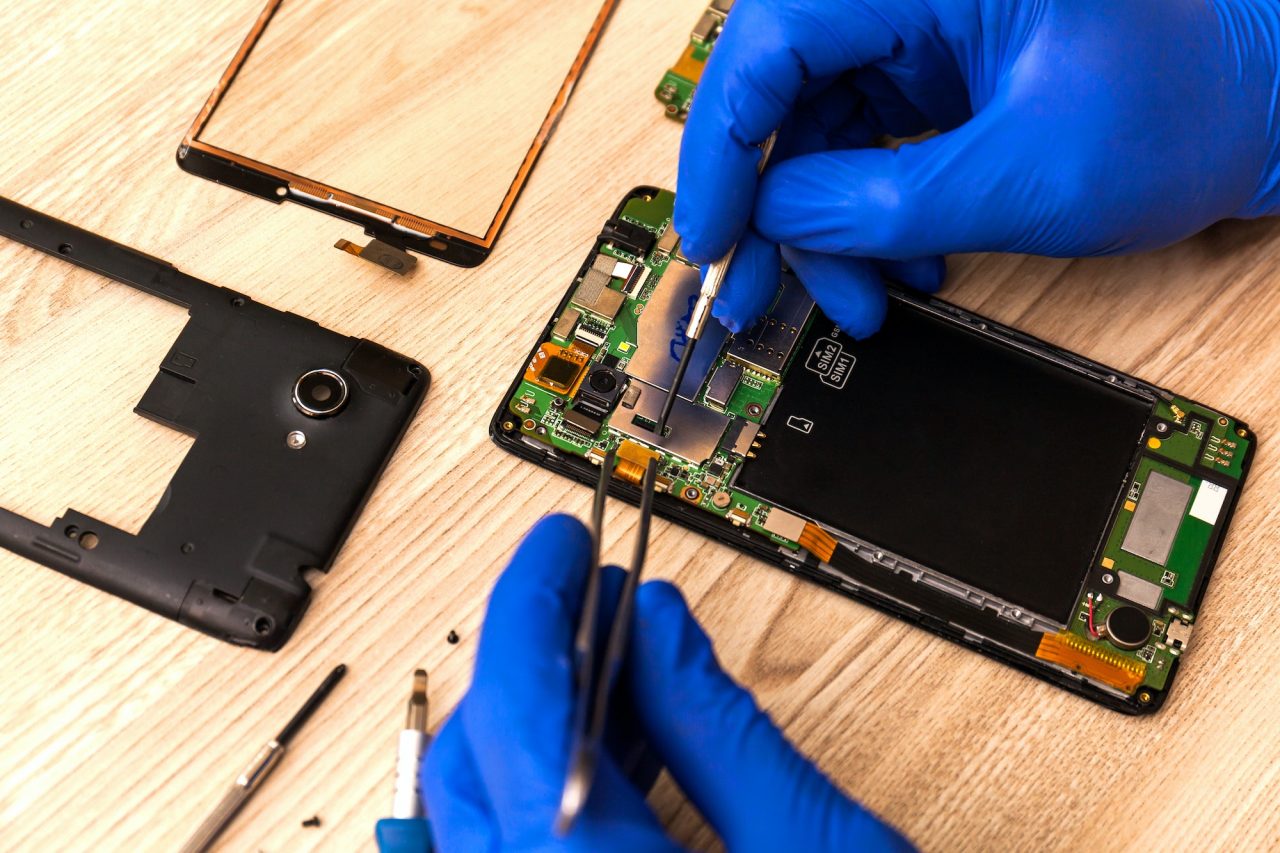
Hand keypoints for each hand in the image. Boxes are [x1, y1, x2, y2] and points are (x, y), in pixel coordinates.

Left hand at [422, 514, 910, 850]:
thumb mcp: (822, 852)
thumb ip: (724, 729)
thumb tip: (658, 619)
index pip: (517, 710)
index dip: (533, 603)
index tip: (559, 545)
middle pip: (475, 756)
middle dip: (529, 657)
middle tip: (593, 595)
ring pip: (480, 812)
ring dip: (541, 722)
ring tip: (618, 661)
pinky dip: (551, 789)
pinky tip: (619, 747)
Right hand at [675, 0, 1279, 337]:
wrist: (1256, 107)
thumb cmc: (1184, 108)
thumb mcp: (1024, 176)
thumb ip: (882, 203)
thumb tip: (775, 221)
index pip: (771, 41)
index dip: (723, 148)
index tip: (712, 235)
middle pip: (777, 90)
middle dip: (765, 202)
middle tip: (752, 290)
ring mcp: (915, 30)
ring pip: (809, 130)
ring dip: (819, 227)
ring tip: (860, 298)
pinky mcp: (928, 73)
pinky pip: (855, 145)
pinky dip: (861, 214)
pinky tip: (899, 261)